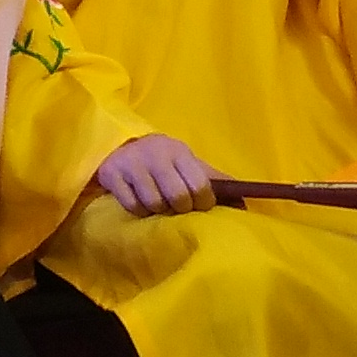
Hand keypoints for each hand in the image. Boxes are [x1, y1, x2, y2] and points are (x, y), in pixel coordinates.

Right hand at [94, 132, 220, 216]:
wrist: (119, 145)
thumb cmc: (164, 161)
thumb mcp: (188, 163)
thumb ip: (214, 181)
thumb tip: (245, 204)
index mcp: (178, 151)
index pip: (200, 185)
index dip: (204, 203)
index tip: (200, 205)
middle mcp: (154, 155)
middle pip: (178, 197)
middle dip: (181, 208)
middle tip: (178, 207)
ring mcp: (130, 164)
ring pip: (154, 203)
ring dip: (159, 210)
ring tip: (159, 204)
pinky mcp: (111, 174)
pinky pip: (132, 205)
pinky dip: (139, 210)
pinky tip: (140, 201)